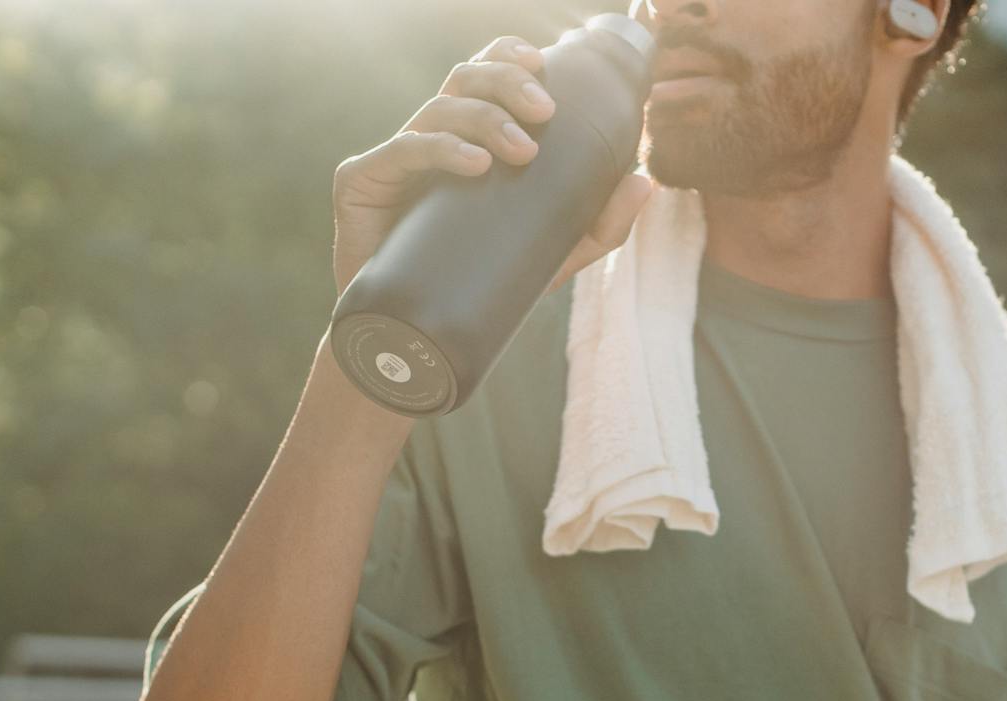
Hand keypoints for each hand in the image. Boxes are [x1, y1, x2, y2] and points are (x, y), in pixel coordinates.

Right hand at [330, 34, 654, 298]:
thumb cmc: (478, 284)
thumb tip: (645, 180)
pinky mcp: (361, 183)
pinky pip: (400, 152)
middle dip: (507, 82)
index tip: (544, 65)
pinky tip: (473, 163)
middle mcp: (430, 138)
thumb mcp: (550, 254)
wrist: (409, 339)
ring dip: (485, 119)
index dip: (509, 56)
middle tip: (546, 111)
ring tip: (522, 150)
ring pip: (438, 109)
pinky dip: (439, 150)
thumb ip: (598, 224)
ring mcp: (394, 159)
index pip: (485, 75)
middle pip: (465, 80)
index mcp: (467, 138)